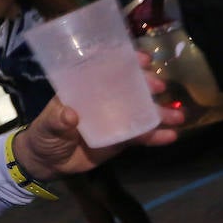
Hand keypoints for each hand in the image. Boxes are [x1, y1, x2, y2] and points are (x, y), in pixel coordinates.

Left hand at [13, 51, 183, 179]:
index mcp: (86, 89)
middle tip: (159, 88)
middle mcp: (105, 99)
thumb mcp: (46, 126)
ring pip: (142, 112)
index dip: (125, 61)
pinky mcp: (122, 139)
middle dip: (147, 85)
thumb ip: (56, 120)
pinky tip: (170, 136)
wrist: (48, 163)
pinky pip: (141, 136)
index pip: (108, 69)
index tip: (142, 60)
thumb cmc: (44, 135)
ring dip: (161, 112)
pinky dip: (156, 136)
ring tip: (178, 116)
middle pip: (130, 88)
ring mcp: (116, 118)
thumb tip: (69, 114)